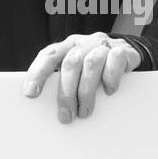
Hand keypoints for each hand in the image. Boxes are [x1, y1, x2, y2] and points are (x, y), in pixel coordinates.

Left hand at [22, 32, 141, 122]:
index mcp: (67, 45)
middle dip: (66, 93)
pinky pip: (114, 61)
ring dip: (86, 92)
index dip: (37, 73)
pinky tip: (109, 91)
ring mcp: (102, 45)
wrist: (127, 52)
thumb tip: (53, 108)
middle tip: (66, 116)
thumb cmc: (96, 66)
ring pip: (90, 64)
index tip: (30, 94)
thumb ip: (65, 80)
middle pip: (70, 64)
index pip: (48, 55)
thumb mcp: (78, 70)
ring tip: (85, 112)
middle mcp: (83, 42)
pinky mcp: (122, 51)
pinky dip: (110, 78)